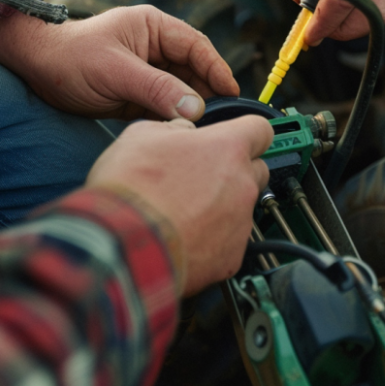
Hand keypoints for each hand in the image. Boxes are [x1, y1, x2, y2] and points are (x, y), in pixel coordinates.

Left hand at [0, 5, 239, 120]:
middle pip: (194, 71)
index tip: (232, 93)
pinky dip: (173, 120)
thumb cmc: (71, 58)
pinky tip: (182, 136)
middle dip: (208, 94)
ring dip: (191, 110)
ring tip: (204, 131)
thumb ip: (156, 89)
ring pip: (181, 92)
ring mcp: (147, 72)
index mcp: (154, 28)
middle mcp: (155, 48)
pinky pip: (164, 107)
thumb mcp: (115, 72)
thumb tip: (195, 108)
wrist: (35, 70)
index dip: (217, 69)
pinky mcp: (137, 95)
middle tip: (222, 120)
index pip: (197, 47)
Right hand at [86, 116, 273, 295]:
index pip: (260, 130)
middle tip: (201, 178)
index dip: (247, 133)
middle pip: (256, 171)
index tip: (236, 139)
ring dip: (220, 208)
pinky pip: (229, 243)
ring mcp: (240, 223)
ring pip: (241, 209)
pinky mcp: (232, 257)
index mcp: (226, 148)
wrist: (124, 244)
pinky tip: (184, 238)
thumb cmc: (131, 190)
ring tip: (183, 213)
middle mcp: (242, 184)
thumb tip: (181, 131)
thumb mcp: (141, 135)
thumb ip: (173, 128)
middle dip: (235, 171)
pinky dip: (212, 241)